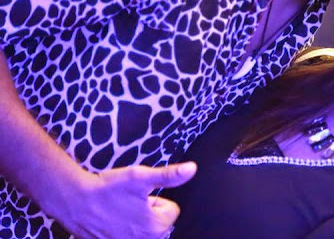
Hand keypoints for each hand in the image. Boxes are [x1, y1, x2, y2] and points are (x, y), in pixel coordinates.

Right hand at [60, 162, 196, 238]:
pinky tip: (108, 220)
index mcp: (156, 227)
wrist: (74, 201)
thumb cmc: (108, 189)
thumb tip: (192, 169)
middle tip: (127, 202)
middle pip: (157, 222)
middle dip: (146, 211)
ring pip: (141, 229)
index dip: (156, 199)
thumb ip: (170, 175)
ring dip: (132, 220)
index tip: (139, 196)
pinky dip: (118, 229)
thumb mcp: (142, 177)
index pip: (171, 211)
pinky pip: (124, 236)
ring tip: (117, 211)